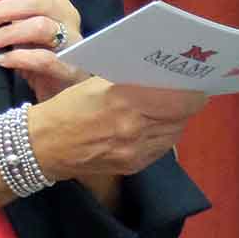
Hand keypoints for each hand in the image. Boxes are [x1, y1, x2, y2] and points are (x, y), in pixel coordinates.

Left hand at [0, 0, 89, 101]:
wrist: (61, 94)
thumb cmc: (38, 59)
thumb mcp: (11, 36)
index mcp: (52, 1)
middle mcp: (66, 15)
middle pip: (34, 0)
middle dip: (0, 10)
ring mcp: (72, 41)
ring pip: (40, 26)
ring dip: (7, 33)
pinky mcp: (71, 68)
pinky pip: (44, 58)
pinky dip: (19, 57)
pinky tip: (1, 60)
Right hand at [27, 77, 207, 179]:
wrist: (43, 147)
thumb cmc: (66, 107)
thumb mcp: (95, 83)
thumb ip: (128, 78)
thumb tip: (158, 71)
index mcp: (124, 100)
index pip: (180, 97)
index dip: (192, 88)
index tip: (195, 78)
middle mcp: (135, 128)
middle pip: (182, 114)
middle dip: (187, 100)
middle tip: (188, 88)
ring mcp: (136, 151)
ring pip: (175, 131)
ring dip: (177, 118)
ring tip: (172, 106)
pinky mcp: (134, 165)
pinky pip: (162, 147)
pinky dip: (163, 134)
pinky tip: (156, 125)